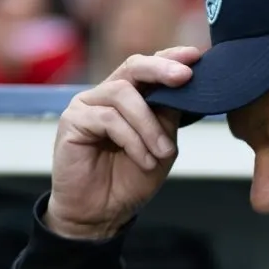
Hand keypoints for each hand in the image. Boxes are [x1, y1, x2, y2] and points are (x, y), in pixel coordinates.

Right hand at [46, 47, 199, 238]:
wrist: (103, 212)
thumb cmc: (131, 178)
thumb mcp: (162, 144)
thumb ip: (169, 115)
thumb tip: (186, 85)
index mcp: (130, 96)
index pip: (149, 67)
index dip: (171, 58)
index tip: (196, 56)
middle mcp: (107, 94)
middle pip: (133, 66)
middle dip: (161, 70)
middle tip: (185, 77)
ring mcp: (87, 105)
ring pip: (123, 94)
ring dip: (149, 125)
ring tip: (162, 153)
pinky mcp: (72, 121)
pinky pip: (108, 119)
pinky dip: (133, 140)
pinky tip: (143, 159)